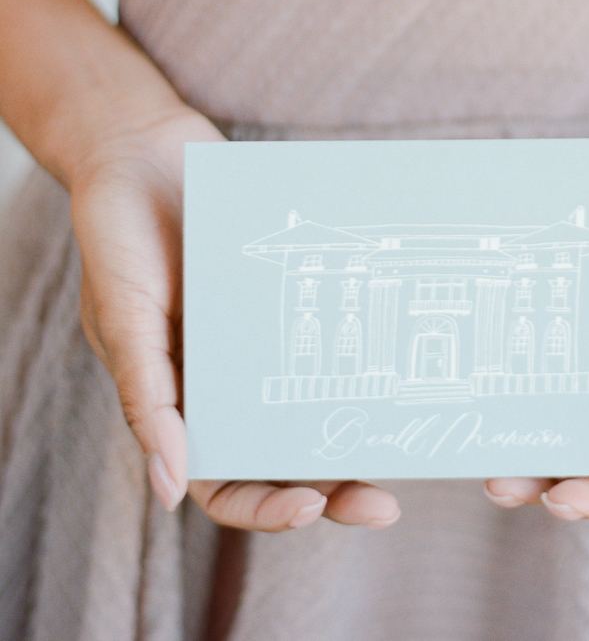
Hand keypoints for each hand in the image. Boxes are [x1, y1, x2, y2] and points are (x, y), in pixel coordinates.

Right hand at [69, 100, 399, 530]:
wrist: (146, 149)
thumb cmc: (118, 239)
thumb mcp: (123, 318)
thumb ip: (147, 397)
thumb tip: (169, 490)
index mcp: (182, 402)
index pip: (225, 482)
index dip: (265, 508)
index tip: (310, 505)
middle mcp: (231, 379)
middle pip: (287, 457)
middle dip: (333, 489)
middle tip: (382, 505)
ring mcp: (265, 337)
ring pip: (320, 401)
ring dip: (357, 429)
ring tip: (401, 440)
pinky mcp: (293, 291)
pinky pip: (332, 329)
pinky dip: (360, 349)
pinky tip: (396, 358)